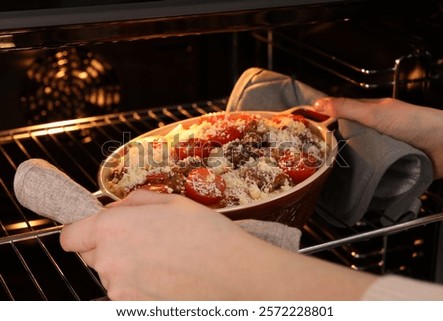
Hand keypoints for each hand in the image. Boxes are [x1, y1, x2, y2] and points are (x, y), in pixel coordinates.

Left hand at [60, 189, 375, 299]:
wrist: (236, 275)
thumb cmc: (209, 236)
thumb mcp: (172, 202)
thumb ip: (135, 202)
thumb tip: (118, 208)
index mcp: (114, 228)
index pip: (71, 236)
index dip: (84, 231)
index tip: (96, 231)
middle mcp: (110, 261)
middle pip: (92, 256)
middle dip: (110, 248)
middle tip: (144, 242)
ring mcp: (121, 291)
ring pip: (112, 276)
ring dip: (129, 268)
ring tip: (165, 260)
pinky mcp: (134, 310)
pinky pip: (128, 294)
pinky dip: (141, 287)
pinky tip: (169, 277)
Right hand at [314, 97, 442, 178]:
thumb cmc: (417, 122)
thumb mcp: (376, 113)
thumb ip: (348, 108)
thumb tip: (318, 102)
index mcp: (371, 114)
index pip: (341, 116)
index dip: (324, 122)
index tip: (306, 133)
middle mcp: (376, 132)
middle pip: (348, 140)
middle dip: (333, 149)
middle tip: (313, 160)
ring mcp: (384, 151)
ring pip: (359, 158)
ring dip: (349, 166)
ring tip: (329, 175)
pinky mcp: (393, 167)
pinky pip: (373, 173)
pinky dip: (364, 178)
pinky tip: (352, 184)